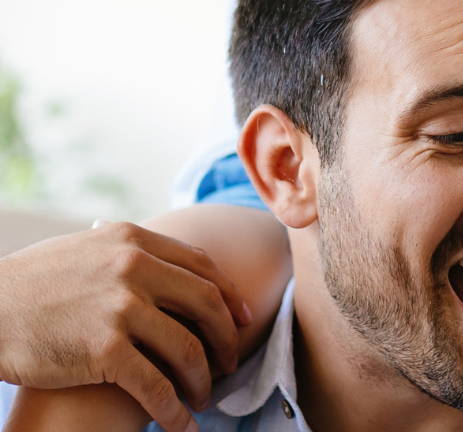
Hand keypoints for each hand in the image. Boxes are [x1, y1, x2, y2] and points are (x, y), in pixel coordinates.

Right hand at [0, 221, 251, 431]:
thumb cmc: (30, 285)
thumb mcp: (86, 249)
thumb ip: (128, 253)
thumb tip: (162, 264)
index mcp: (134, 239)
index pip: (201, 265)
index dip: (227, 295)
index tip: (241, 317)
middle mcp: (135, 266)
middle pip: (205, 303)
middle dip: (226, 337)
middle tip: (231, 362)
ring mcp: (122, 306)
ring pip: (187, 347)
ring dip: (203, 379)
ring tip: (204, 398)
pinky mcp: (105, 347)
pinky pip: (156, 384)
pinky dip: (175, 410)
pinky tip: (181, 426)